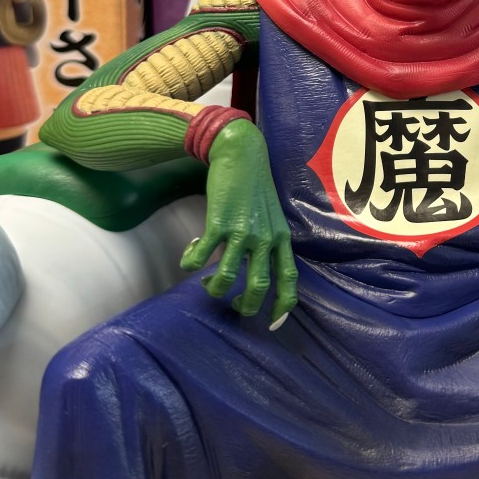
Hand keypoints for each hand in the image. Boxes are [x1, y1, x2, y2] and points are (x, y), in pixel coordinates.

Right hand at [180, 118, 297, 322]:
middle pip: (259, 285)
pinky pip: (201, 256)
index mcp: (281, 238)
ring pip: (228, 277)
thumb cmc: (255, 187)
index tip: (273, 322)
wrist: (241, 155)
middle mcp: (265, 238)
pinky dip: (191, 263)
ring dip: (214, 288)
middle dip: (245, 305)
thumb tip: (258, 268)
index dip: (283, 305)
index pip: (289, 278)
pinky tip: (189, 258)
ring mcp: (242, 231)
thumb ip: (269, 241)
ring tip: (207, 284)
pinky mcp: (218, 223)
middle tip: (233, 307)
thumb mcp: (272, 216)